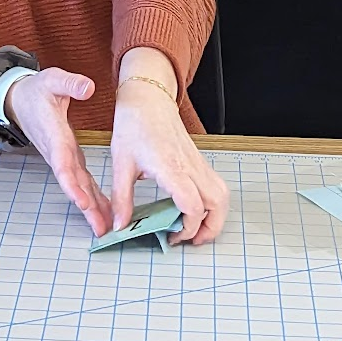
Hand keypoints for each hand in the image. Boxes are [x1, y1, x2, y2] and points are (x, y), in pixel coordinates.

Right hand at [5, 68, 113, 235]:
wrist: (17, 100)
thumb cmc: (35, 91)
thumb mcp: (51, 79)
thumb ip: (69, 83)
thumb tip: (88, 87)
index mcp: (54, 135)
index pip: (62, 164)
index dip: (72, 184)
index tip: (82, 201)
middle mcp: (57, 152)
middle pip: (72, 184)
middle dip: (86, 206)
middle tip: (100, 227)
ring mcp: (62, 158)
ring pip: (78, 186)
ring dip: (91, 208)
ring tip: (104, 228)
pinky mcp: (68, 158)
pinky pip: (81, 181)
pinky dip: (92, 197)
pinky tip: (104, 211)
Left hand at [110, 79, 229, 245]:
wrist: (148, 99)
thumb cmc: (134, 125)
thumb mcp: (120, 163)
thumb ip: (120, 198)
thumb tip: (119, 225)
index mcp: (171, 168)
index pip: (192, 205)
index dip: (187, 228)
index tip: (171, 236)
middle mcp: (190, 166)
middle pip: (217, 203)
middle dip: (210, 228)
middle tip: (191, 241)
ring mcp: (197, 162)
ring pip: (222, 194)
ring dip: (216, 216)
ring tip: (197, 229)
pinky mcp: (198, 160)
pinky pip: (215, 185)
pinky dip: (213, 203)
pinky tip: (195, 209)